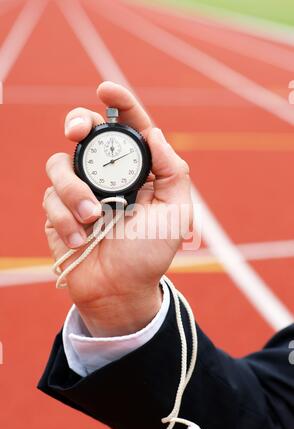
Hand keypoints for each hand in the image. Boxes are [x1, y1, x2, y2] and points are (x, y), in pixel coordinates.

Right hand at [43, 82, 191, 335]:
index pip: (128, 129)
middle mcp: (107, 175)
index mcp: (137, 171)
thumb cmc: (150, 254)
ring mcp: (80, 191)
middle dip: (78, 124)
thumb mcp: (176, 214)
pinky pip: (50, 198)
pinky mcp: (58, 210)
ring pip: (60, 164)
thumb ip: (173, 172)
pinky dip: (65, 218)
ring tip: (93, 218)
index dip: (119, 103)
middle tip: (77, 132)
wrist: (120, 291)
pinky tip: (81, 239)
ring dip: (73, 189)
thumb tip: (155, 134)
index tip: (106, 89)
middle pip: (85, 132)